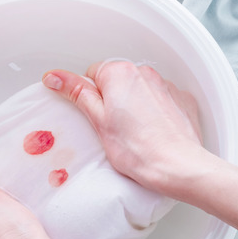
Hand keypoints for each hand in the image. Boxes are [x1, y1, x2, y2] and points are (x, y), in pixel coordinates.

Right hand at [42, 61, 202, 195]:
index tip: (96, 115)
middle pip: (116, 81)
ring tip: (134, 133)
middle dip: (112, 100)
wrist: (177, 166)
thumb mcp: (98, 121)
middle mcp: (144, 73)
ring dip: (134, 104)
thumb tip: (56, 76)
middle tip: (113, 127)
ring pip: (139, 90)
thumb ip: (77, 92)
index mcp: (119, 73)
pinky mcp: (181, 99)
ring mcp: (166, 85)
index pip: (92, 74)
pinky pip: (160, 99)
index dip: (90, 97)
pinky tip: (152, 131)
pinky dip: (155, 111)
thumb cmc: (138, 149)